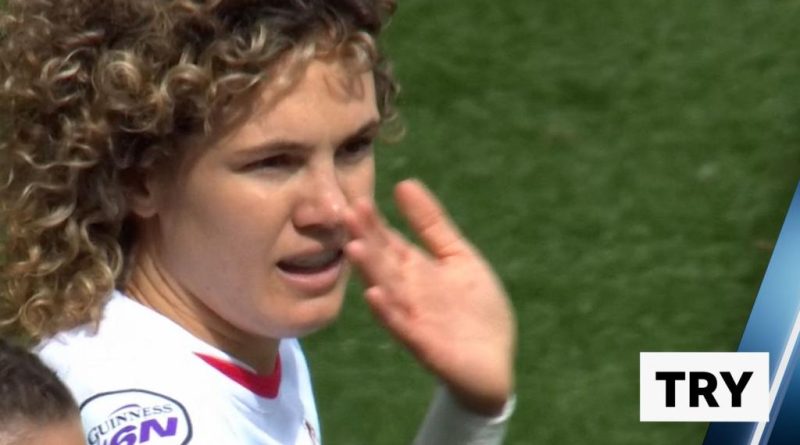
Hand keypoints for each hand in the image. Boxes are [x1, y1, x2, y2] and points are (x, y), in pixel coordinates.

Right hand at [343, 179, 516, 415]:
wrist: (494, 360)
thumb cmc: (474, 309)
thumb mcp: (458, 256)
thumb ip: (432, 224)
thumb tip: (404, 183)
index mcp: (414, 268)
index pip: (387, 240)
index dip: (374, 222)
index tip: (357, 200)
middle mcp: (407, 291)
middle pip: (382, 261)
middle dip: (365, 239)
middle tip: (347, 214)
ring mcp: (413, 317)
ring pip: (386, 290)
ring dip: (369, 271)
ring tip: (354, 248)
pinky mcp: (424, 345)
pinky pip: (402, 327)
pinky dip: (388, 312)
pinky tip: (374, 295)